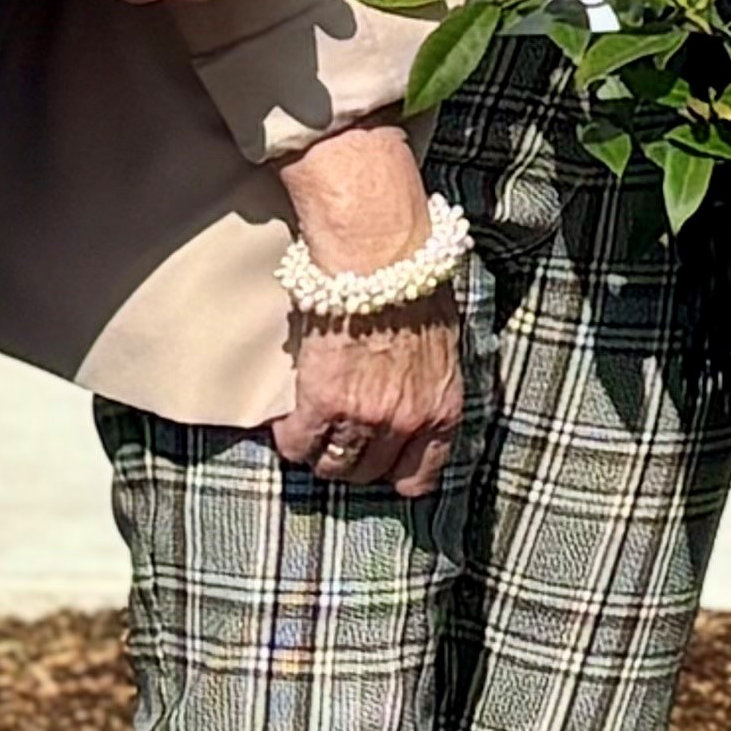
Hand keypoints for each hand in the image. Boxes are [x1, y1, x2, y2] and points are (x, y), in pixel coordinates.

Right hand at [272, 116, 461, 494]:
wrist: (380, 256)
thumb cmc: (412, 283)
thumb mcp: (440, 345)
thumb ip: (426, 382)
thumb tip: (408, 393)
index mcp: (442, 409)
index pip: (420, 474)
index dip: (394, 473)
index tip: (379, 462)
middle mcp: (407, 422)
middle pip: (370, 473)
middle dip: (352, 461)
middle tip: (337, 440)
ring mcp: (365, 418)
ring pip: (332, 466)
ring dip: (319, 454)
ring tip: (310, 435)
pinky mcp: (324, 403)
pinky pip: (299, 443)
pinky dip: (290, 438)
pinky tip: (287, 423)